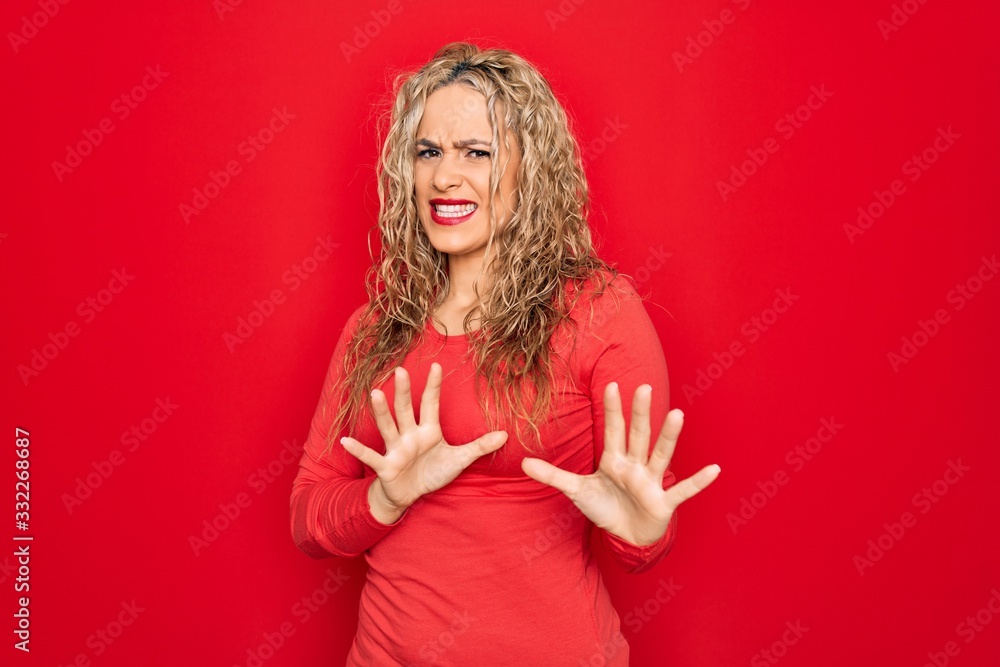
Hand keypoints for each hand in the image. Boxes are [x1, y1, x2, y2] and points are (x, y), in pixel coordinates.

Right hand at [340, 362, 507, 521]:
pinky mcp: (386, 466)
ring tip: (375, 393)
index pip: (431, 404)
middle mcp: (409, 435)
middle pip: (406, 409)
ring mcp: (396, 449)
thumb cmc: (433, 473)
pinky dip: (359, 450)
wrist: (410, 495)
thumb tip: (505, 435)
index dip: (434, 386)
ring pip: (388, 426)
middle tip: (401, 370)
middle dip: (404, 391)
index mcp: (428, 430)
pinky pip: (371, 457)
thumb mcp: (459, 460)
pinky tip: (345, 441)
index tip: (438, 365)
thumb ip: (479, 447)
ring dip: (381, 411)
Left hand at [521, 382, 719, 545]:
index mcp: (615, 460)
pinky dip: (698, 482)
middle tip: (643, 387)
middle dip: (640, 413)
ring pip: (661, 455)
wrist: (626, 535)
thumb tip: (522, 463)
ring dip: (669, 436)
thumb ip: (552, 476)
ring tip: (678, 414)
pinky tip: (715, 470)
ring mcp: (651, 482)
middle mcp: (635, 465)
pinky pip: (683, 491)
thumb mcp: (576, 491)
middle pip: (638, 435)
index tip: (611, 385)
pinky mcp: (663, 502)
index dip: (611, 410)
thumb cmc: (605, 507)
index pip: (613, 430)